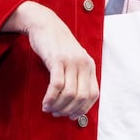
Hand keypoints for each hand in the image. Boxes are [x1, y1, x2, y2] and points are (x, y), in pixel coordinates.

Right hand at [5, 1, 97, 118]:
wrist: (45, 24)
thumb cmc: (56, 45)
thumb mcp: (73, 59)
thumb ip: (76, 76)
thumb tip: (74, 102)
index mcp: (90, 65)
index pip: (93, 95)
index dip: (83, 109)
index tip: (71, 116)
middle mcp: (83, 64)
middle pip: (82, 97)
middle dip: (69, 110)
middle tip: (57, 114)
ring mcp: (71, 61)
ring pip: (69, 93)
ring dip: (59, 106)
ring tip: (49, 109)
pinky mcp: (57, 59)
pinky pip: (56, 85)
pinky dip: (51, 98)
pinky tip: (45, 103)